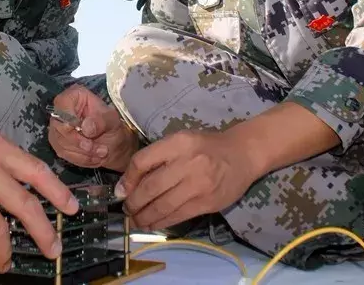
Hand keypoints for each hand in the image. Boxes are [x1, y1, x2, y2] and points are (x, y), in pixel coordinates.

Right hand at [48, 84, 137, 171]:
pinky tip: (94, 158)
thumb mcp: (112, 120)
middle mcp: (61, 109)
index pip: (62, 104)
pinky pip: (64, 153)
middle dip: (81, 142)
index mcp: (74, 96)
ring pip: (62, 143)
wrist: (113, 143)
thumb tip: (86, 127)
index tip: (88, 132)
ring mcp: (57, 127)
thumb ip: (101, 121)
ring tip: (102, 153)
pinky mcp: (57, 143)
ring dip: (84, 153)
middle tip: (101, 149)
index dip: (72, 120)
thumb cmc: (112, 126)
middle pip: (60, 127)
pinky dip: (81, 159)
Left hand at [114, 128, 259, 230]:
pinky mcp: (207, 203)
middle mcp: (187, 163)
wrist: (242, 154)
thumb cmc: (206, 146)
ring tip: (136, 220)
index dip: (127, 179)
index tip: (121, 191)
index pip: (142, 161)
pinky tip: (153, 224)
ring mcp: (198, 185)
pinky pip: (178, 216)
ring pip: (163, 206)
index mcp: (177, 143)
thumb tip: (129, 182)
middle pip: (150, 187)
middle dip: (133, 203)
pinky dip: (162, 222)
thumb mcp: (181, 141)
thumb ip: (157, 157)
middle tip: (126, 210)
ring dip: (144, 216)